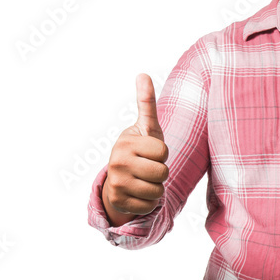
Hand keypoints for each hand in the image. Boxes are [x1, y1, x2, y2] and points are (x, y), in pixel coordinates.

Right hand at [102, 74, 169, 217]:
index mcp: (126, 142)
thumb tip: (142, 74)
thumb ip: (146, 102)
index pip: (163, 151)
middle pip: (162, 173)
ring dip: (156, 188)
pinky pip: (150, 206)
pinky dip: (149, 202)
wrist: (120, 178)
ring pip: (158, 191)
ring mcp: (116, 183)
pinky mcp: (118, 202)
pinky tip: (138, 194)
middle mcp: (117, 162)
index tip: (150, 151)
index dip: (162, 153)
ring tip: (143, 180)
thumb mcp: (146, 126)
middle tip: (147, 167)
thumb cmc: (140, 149)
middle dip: (161, 172)